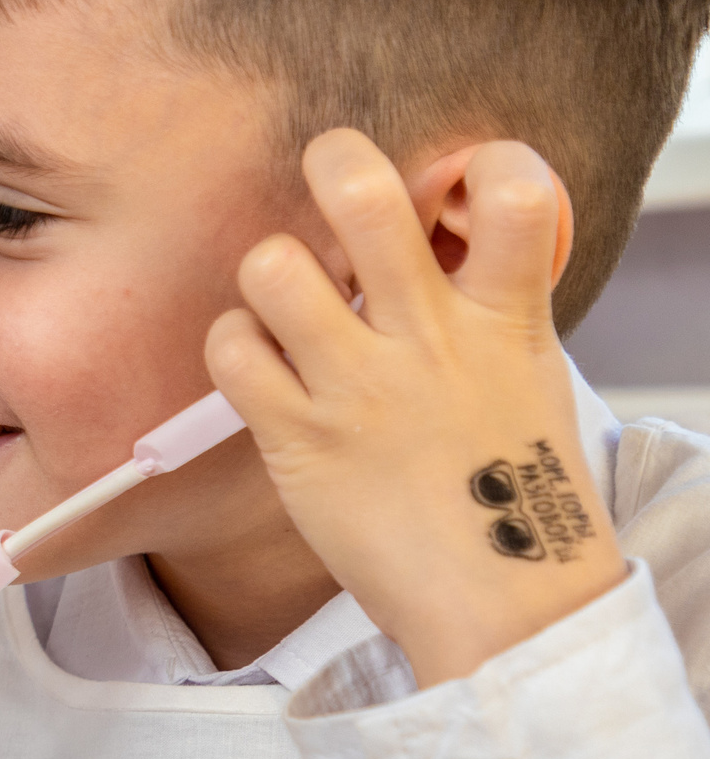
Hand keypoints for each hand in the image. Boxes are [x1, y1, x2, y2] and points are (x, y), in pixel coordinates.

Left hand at [207, 129, 623, 688]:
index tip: (453, 182)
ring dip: (269, 271)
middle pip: (364, 195)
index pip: (514, 187)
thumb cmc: (506, 484)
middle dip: (335, 161)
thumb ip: (486, 301)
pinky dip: (233, 344)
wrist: (501, 598)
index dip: (479, 160)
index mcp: (507, 315)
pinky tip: (258, 365)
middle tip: (329, 182)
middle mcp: (429, 335)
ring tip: (286, 303)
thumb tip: (441, 236)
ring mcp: (358, 385)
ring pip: (273, 265)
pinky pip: (232, 348)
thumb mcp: (526, 374)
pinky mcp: (298, 436)